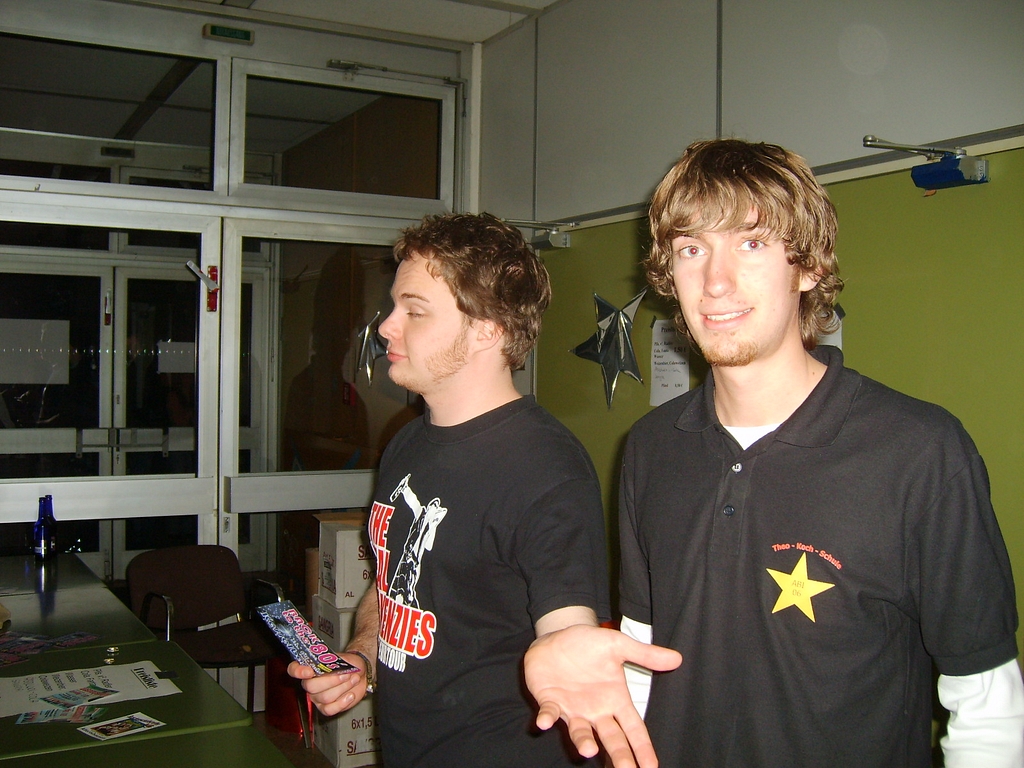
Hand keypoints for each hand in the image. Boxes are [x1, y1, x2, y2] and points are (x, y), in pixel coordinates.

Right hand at [287, 653, 368, 715]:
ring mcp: (316, 697)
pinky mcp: (325, 708)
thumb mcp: (344, 659)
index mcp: (310, 668)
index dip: (298, 671)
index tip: (309, 671)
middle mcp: (310, 684)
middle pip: (311, 686)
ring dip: (343, 688)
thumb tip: (332, 668)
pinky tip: (350, 695)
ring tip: (353, 680)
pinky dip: (342, 703)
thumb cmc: (349, 665)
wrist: (361, 675)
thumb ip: (336, 662)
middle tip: (346, 674)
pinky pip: (329, 710)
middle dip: (332, 680)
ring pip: (325, 697)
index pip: (294, 669)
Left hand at [524, 624, 681, 767]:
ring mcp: (572, 709)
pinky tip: (544, 723)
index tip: (651, 767)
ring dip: (583, 741)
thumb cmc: (588, 644)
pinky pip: (549, 713)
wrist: (558, 636)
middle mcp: (595, 710)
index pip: (634, 729)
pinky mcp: (550, 701)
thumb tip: (677, 658)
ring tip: (588, 750)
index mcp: (615, 699)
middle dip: (619, 755)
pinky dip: (546, 719)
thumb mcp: (618, 645)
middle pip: (611, 738)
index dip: (642, 747)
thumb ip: (645, 655)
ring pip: (580, 732)